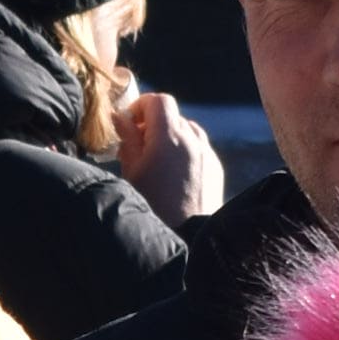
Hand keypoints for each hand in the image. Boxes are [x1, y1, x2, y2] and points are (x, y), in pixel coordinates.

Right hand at [111, 86, 226, 223]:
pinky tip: (175, 176)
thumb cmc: (152, 207)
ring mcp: (207, 154)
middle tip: (139, 146)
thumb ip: (127, 138)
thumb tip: (122, 117)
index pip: (159, 100)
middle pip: (173, 115)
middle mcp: (193, 139)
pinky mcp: (216, 168)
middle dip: (154, 124)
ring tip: (158, 162)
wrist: (187, 239)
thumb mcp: (131, 171)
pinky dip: (185, 152)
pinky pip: (199, 149)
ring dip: (171, 138)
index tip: (130, 124)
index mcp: (169, 136)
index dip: (141, 106)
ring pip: (188, 131)